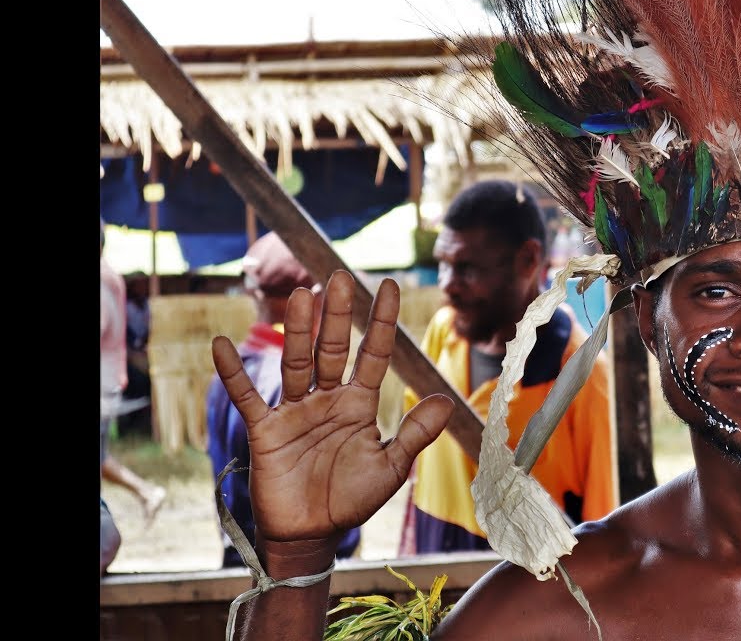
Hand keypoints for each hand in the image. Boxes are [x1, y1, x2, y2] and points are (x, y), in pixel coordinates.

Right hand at [211, 270, 452, 545]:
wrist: (312, 534)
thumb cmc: (351, 499)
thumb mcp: (391, 466)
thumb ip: (416, 433)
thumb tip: (447, 400)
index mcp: (359, 404)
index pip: (373, 354)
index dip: (381, 322)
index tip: (391, 285)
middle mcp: (327, 398)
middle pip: (332, 349)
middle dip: (338, 316)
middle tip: (340, 277)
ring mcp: (295, 411)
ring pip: (297, 362)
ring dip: (299, 331)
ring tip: (304, 296)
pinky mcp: (266, 429)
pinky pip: (247, 397)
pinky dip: (234, 373)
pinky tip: (221, 345)